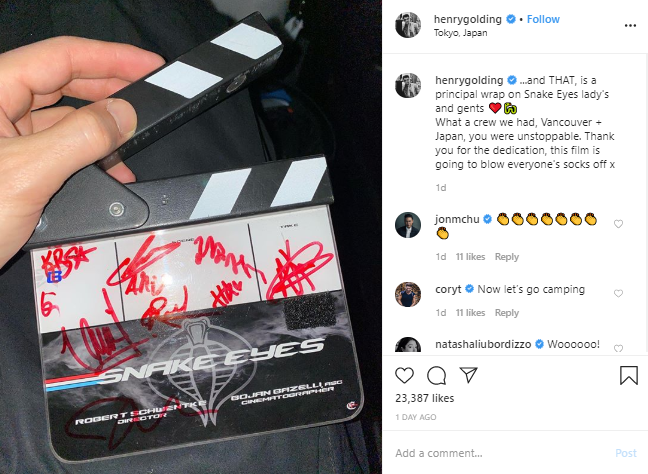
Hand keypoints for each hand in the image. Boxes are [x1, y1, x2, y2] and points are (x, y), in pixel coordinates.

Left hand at [0, 37, 163, 267]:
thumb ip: (81, 138)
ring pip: (65, 118)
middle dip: (111, 91)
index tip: (149, 65)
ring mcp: (6, 136)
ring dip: (102, 131)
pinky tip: (111, 171)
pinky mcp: (14, 161)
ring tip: (133, 145)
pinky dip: (89, 156)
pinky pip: (60, 147)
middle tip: (150, 98)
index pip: (61, 57)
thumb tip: (124, 115)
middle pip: (65, 82)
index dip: (111, 56)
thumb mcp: (30, 173)